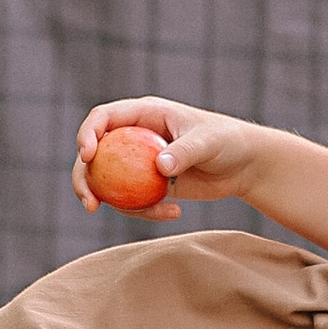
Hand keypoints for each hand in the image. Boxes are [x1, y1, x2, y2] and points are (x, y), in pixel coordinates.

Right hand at [71, 96, 269, 219]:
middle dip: (84, 178)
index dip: (88, 134)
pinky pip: (132, 201)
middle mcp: (134, 137)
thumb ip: (184, 151)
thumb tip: (159, 166)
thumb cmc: (228, 141)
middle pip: (94, 155)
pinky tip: (174, 213)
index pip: (103, 118)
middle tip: (89, 202)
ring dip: (111, 203)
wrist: (243, 165)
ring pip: (107, 182)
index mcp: (144, 114)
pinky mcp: (149, 186)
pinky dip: (145, 211)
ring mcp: (139, 163)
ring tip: (141, 214)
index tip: (88, 155)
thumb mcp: (208, 142)